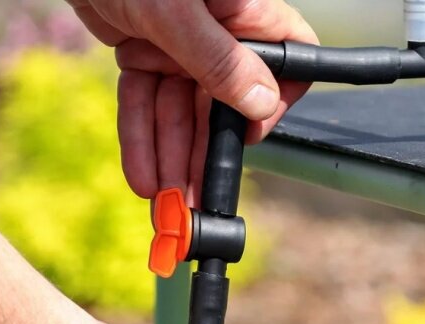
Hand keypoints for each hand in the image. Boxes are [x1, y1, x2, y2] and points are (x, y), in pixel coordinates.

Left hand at [66, 0, 317, 202]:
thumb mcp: (175, 12)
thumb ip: (218, 59)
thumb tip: (262, 103)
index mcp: (243, 11)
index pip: (284, 62)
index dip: (270, 105)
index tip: (244, 138)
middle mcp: (218, 29)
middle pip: (221, 103)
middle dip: (204, 154)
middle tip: (195, 203)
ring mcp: (180, 41)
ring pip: (180, 111)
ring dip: (170, 158)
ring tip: (164, 204)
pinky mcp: (144, 49)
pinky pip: (145, 100)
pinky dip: (140, 136)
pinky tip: (141, 175)